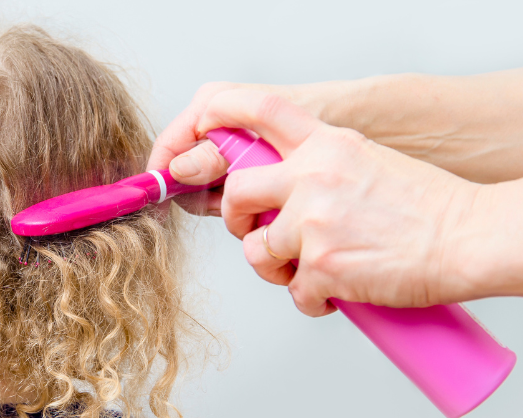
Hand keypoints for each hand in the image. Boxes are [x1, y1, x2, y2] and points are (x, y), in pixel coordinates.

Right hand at [148, 81, 360, 215]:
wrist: (360, 124)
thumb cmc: (321, 117)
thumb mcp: (264, 138)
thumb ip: (217, 155)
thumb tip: (180, 169)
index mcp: (212, 104)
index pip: (169, 145)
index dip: (162, 175)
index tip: (163, 200)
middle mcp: (216, 123)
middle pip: (183, 171)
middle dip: (199, 193)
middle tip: (225, 202)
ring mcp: (229, 147)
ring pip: (203, 187)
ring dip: (222, 203)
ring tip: (252, 203)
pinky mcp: (243, 167)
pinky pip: (224, 193)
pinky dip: (237, 206)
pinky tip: (258, 208)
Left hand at [171, 89, 489, 316]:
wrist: (470, 239)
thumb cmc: (430, 207)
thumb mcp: (370, 160)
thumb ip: (324, 164)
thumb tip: (287, 186)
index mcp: (327, 145)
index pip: (262, 112)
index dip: (223, 113)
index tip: (204, 126)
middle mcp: (313, 178)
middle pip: (238, 195)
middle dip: (237, 220)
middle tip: (257, 232)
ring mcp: (314, 224)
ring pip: (257, 251)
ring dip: (275, 269)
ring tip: (306, 272)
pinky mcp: (322, 268)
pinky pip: (294, 292)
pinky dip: (311, 301)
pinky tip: (333, 296)